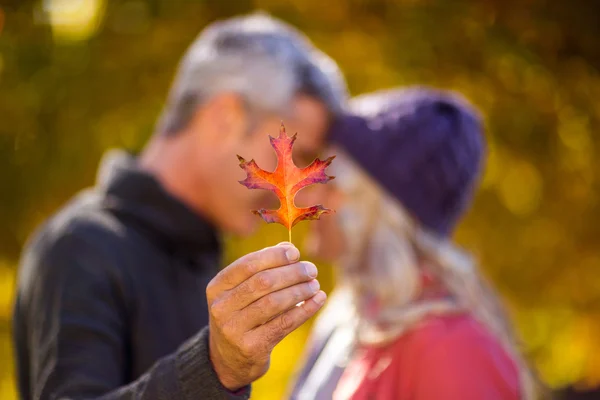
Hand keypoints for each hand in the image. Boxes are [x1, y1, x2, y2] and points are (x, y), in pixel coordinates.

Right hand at [206, 242, 325, 390]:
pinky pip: (284, 324)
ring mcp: (234, 329)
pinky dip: (305, 310)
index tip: (295, 253)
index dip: (274, 256)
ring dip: (300, 291)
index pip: (247, 264)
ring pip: (274, 303)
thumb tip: (288, 247)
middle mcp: (221, 308)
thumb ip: (262, 267)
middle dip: (291, 273)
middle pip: (262, 282)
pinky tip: (318, 300)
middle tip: (311, 270)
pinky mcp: (251, 347)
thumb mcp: (242, 291)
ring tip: (314, 284)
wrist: (228, 360)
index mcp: (217, 287)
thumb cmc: (241, 315)